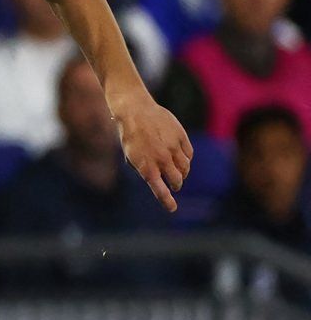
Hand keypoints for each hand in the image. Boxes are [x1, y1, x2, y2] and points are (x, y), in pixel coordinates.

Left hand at [113, 94, 191, 211]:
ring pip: (185, 168)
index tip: (172, 208)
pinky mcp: (181, 137)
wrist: (135, 111)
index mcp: (146, 166)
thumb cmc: (130, 136)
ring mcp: (173, 147)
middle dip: (176, 185)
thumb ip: (145, 169)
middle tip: (174, 185)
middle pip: (177, 180)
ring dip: (182, 173)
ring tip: (178, 172)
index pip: (160, 189)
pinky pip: (189, 154)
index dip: (166, 200)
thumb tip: (158, 181)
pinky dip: (185, 159)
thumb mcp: (132, 156)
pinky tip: (180, 158)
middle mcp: (161, 159)